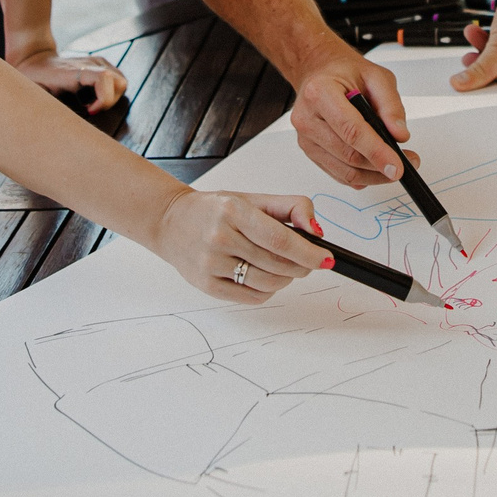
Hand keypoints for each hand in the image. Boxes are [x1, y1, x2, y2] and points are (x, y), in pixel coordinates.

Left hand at [11, 48, 127, 113]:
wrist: (35, 60)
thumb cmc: (35, 81)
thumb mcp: (38, 96)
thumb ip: (50, 110)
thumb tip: (60, 128)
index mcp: (73, 72)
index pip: (103, 78)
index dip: (104, 99)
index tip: (90, 112)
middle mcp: (90, 63)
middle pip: (119, 83)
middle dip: (109, 102)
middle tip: (90, 110)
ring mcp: (97, 61)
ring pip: (121, 82)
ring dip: (111, 98)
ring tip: (91, 105)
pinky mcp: (101, 63)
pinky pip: (117, 80)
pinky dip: (110, 93)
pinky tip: (92, 98)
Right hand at [149, 189, 332, 302]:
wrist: (171, 221)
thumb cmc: (215, 210)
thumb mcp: (252, 198)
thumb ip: (290, 207)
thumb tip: (317, 232)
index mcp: (233, 211)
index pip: (280, 239)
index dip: (308, 253)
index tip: (326, 259)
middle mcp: (220, 237)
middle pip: (277, 264)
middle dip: (301, 266)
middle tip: (308, 262)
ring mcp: (211, 264)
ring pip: (267, 284)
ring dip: (285, 279)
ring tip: (283, 267)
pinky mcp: (206, 285)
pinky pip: (251, 297)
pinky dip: (267, 291)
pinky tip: (264, 276)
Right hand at [289, 50, 412, 188]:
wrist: (319, 72)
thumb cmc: (344, 72)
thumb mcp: (376, 77)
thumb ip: (391, 105)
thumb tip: (400, 134)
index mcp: (320, 92)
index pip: (351, 130)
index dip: (376, 151)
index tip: (396, 165)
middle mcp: (307, 118)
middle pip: (348, 155)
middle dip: (380, 166)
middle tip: (405, 165)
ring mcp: (306, 138)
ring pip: (344, 171)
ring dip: (373, 175)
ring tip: (393, 167)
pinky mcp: (310, 151)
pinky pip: (339, 173)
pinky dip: (361, 176)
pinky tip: (375, 167)